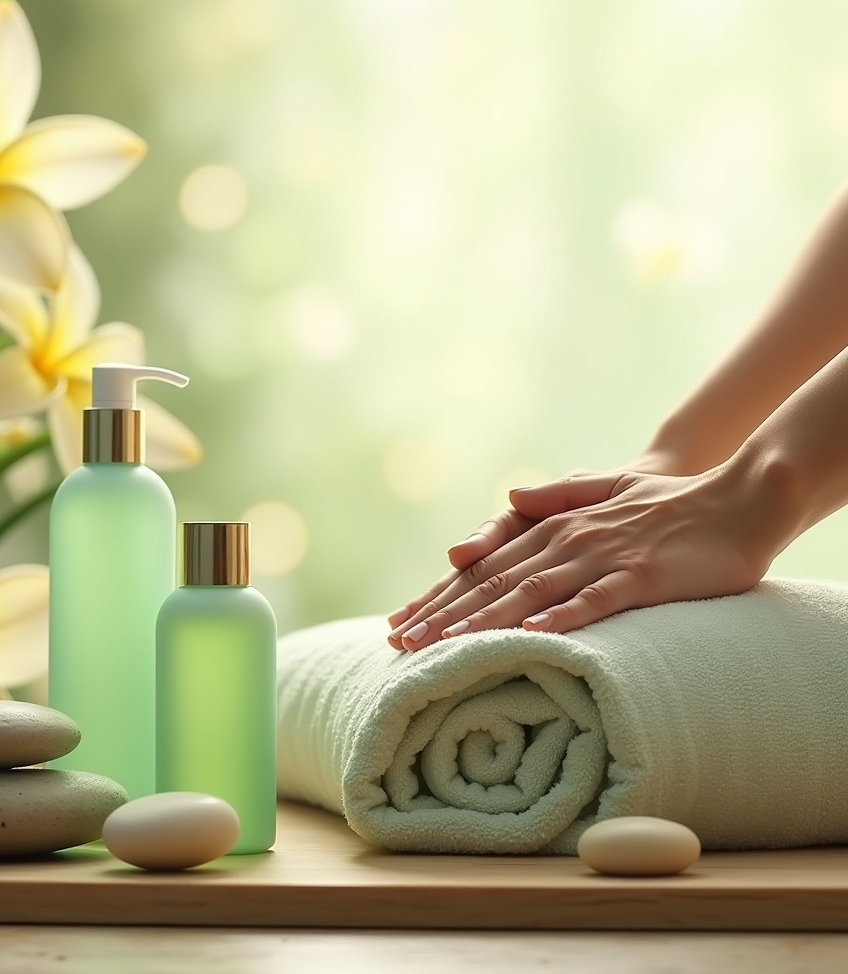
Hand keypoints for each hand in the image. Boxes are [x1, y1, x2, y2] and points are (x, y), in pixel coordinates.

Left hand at [387, 465, 778, 650]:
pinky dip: (561, 617)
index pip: (483, 567)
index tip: (401, 623)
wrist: (735, 498)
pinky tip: (531, 635)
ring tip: (443, 647)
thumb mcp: (604, 490)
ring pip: (530, 592)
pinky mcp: (640, 575)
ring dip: (483, 621)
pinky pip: (595, 600)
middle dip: (443, 615)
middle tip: (400, 644)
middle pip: (492, 582)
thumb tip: (508, 501)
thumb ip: (555, 497)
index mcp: (553, 526)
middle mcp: (567, 540)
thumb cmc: (665, 502)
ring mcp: (602, 557)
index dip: (439, 596)